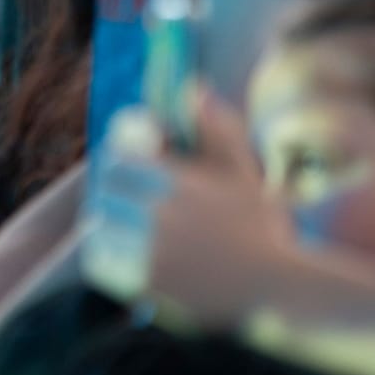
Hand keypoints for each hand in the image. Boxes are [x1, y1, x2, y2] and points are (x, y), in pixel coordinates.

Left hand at [86, 94, 291, 329]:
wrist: (275, 287)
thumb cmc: (261, 226)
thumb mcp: (243, 173)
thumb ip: (217, 129)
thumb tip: (193, 87)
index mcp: (180, 183)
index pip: (117, 159)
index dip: (118, 161)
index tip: (126, 167)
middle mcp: (161, 214)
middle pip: (105, 191)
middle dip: (110, 192)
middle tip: (121, 198)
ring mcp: (150, 249)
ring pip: (99, 225)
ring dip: (106, 224)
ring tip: (124, 228)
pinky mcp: (145, 282)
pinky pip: (103, 261)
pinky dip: (107, 256)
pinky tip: (128, 254)